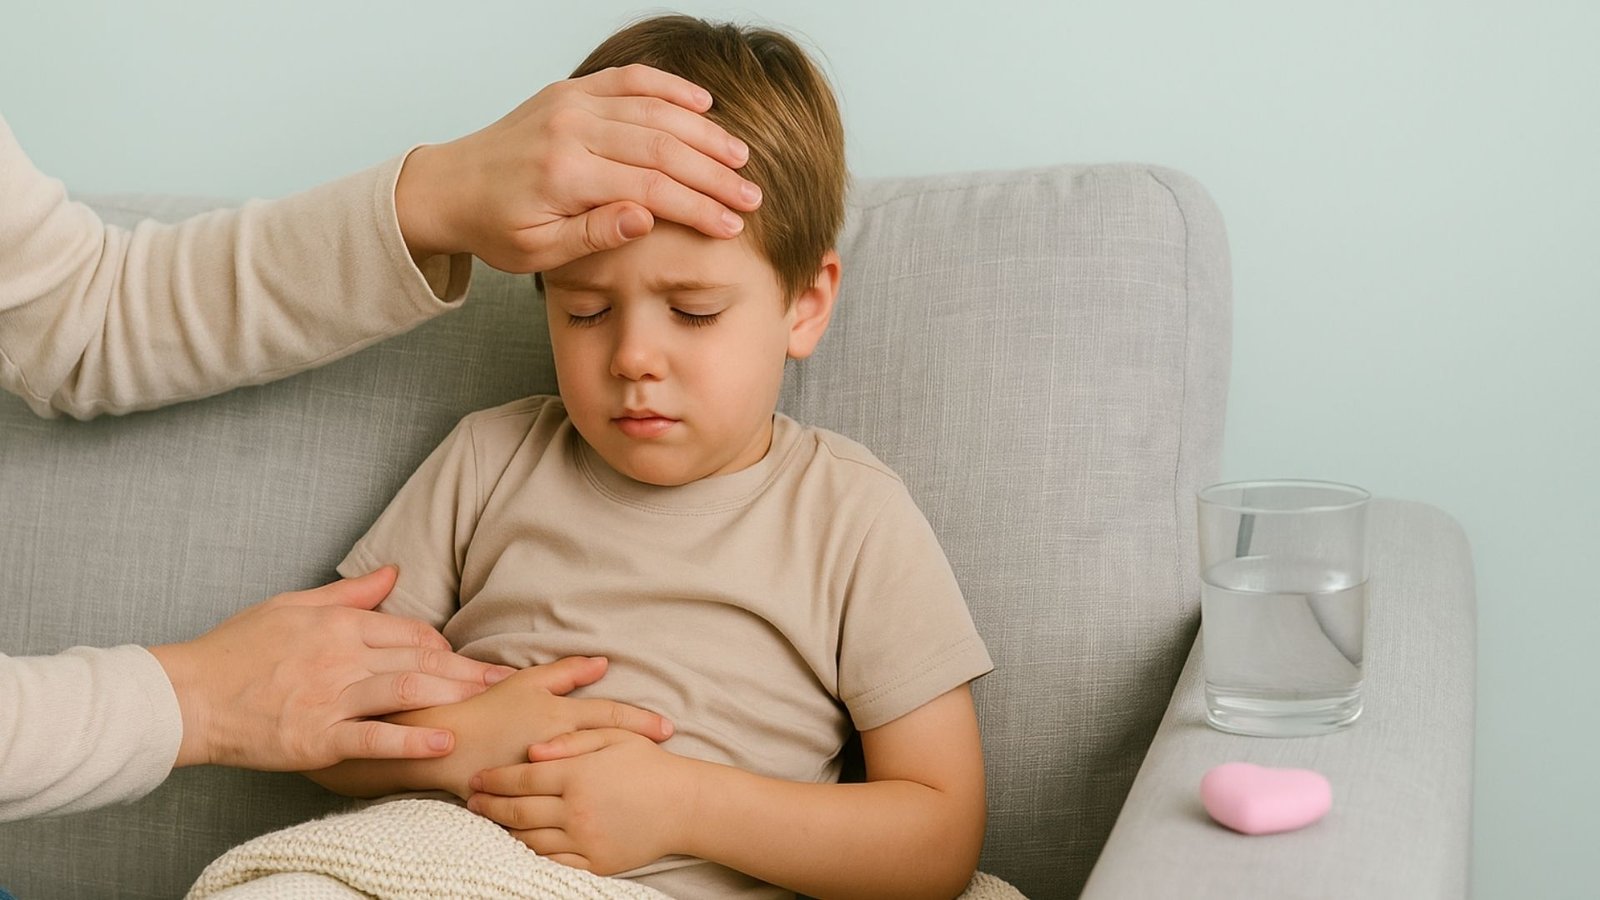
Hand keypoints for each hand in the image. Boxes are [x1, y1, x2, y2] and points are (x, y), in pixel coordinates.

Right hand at [149, 566, 514, 770]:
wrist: (187, 696)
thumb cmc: (234, 650)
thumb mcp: (291, 605)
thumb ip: (348, 593)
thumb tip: (393, 572)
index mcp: (337, 624)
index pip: (407, 630)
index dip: (441, 646)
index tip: (462, 659)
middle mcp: (341, 657)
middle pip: (419, 659)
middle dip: (467, 669)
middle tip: (505, 679)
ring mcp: (330, 698)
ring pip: (407, 691)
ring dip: (454, 695)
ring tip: (489, 700)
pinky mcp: (317, 739)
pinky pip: (373, 737)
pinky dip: (411, 740)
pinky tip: (444, 741)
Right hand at [333, 656, 674, 798]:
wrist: (437, 743)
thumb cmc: (481, 707)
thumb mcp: (524, 681)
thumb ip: (565, 672)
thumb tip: (603, 662)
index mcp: (556, 716)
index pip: (608, 716)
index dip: (639, 721)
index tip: (668, 729)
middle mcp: (555, 747)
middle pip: (607, 750)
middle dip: (638, 754)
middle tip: (667, 758)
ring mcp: (544, 775)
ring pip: (588, 780)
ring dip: (616, 782)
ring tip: (643, 789)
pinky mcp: (528, 798)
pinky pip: (560, 805)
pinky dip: (582, 807)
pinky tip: (600, 814)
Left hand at [396, 64, 762, 272]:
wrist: (450, 187)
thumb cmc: (495, 229)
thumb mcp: (539, 252)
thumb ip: (595, 234)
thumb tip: (646, 220)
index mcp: (564, 176)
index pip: (651, 188)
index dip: (698, 207)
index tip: (732, 226)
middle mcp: (570, 130)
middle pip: (661, 147)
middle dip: (714, 173)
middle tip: (752, 196)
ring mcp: (571, 104)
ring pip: (653, 110)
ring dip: (703, 132)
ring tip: (740, 158)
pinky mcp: (570, 91)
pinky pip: (629, 80)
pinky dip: (669, 88)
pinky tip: (703, 102)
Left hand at [467, 728, 695, 874]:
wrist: (685, 805)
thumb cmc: (650, 764)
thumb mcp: (614, 737)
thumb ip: (571, 740)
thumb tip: (533, 750)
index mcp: (578, 774)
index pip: (522, 777)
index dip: (495, 779)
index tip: (478, 778)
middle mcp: (576, 809)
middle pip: (518, 810)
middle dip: (489, 806)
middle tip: (473, 801)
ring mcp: (585, 838)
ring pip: (530, 839)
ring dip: (504, 831)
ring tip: (491, 823)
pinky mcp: (595, 862)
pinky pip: (553, 861)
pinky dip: (531, 854)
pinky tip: (522, 844)